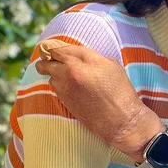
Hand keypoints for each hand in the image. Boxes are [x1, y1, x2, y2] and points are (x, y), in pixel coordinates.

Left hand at [34, 40, 164, 159]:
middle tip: (47, 59)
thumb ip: (92, 57)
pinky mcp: (64, 99)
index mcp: (87, 59)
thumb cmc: (120, 91)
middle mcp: (73, 70)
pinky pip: (55, 86)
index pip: (62, 48)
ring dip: (54, 73)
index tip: (53, 49)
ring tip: (64, 75)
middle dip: (46, 59)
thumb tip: (77, 55)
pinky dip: (59, 84)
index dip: (56, 48)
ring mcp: (66, 86)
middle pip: (49, 60)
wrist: (120, 119)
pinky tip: (69, 87)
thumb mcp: (111, 65)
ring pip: (50, 74)